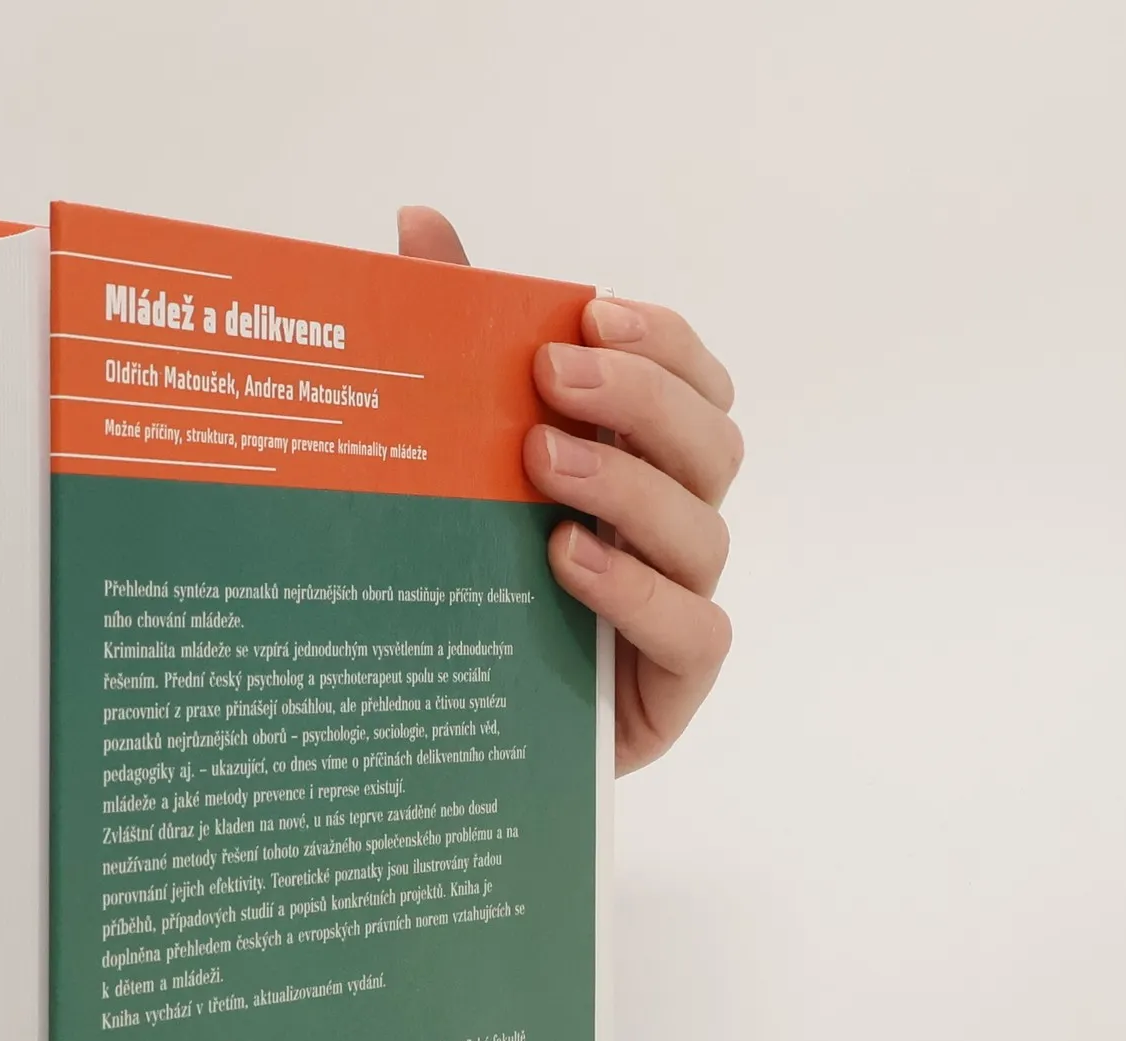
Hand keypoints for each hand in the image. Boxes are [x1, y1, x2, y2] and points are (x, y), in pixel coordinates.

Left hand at [397, 207, 740, 773]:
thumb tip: (416, 223)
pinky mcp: (673, 682)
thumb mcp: (449, 462)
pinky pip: (691, 628)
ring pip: (702, 530)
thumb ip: (451, 344)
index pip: (690, 381)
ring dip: (627, 486)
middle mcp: (670, 526)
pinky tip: (567, 562)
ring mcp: (678, 603)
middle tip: (552, 379)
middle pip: (709, 443)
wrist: (446, 732)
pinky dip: (634, 590)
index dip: (659, 343)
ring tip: (540, 467)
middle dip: (639, 399)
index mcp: (637, 463)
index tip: (589, 313)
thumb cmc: (465, 585)